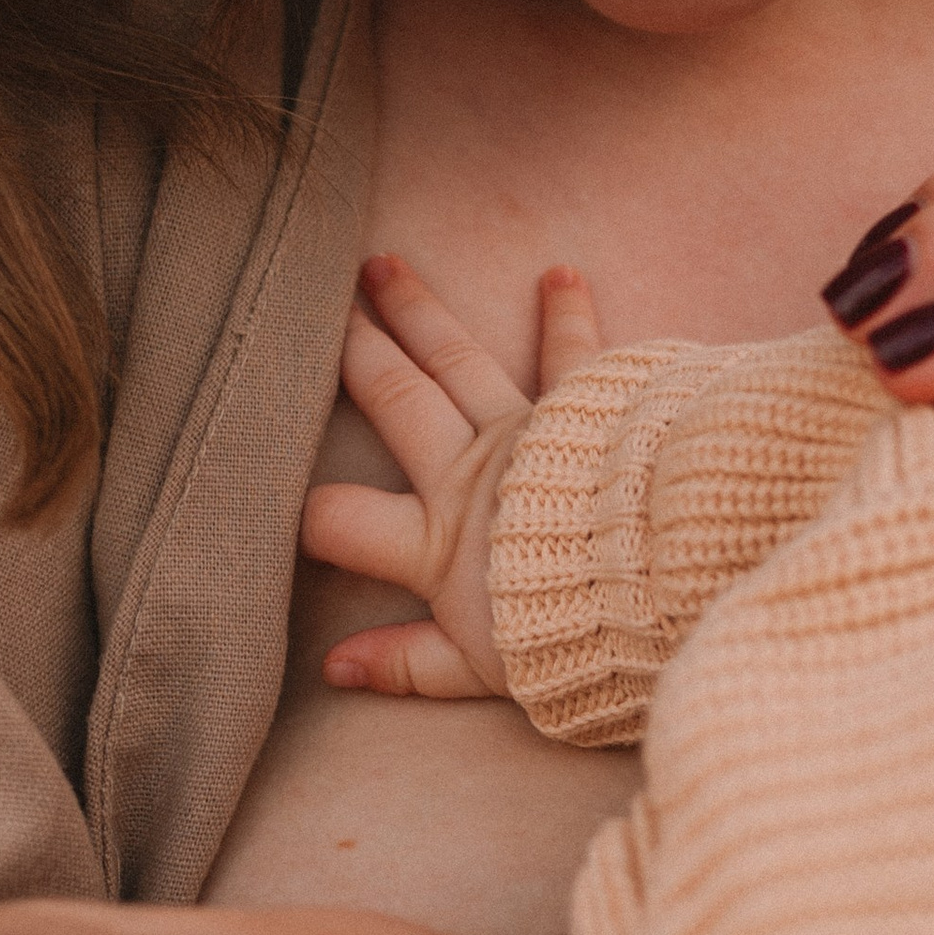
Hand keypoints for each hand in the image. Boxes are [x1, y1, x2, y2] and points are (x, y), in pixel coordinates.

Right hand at [301, 257, 605, 699]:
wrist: (658, 584)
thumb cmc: (573, 636)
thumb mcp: (484, 670)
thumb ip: (408, 664)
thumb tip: (333, 667)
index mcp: (434, 542)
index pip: (337, 519)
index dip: (306, 513)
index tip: (275, 484)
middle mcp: (467, 474)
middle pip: (394, 402)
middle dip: (355, 354)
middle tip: (321, 309)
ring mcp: (522, 431)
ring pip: (456, 360)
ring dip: (419, 311)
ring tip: (382, 264)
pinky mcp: (582, 410)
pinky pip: (572, 355)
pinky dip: (567, 314)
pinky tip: (560, 273)